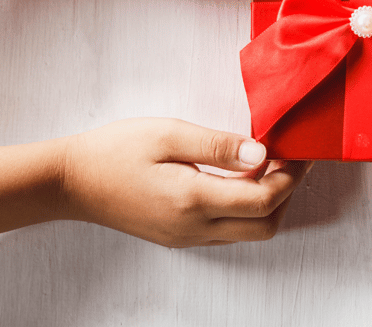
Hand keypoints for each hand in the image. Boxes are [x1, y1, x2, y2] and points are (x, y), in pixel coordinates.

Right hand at [60, 117, 311, 246]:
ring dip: (267, 203)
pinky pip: (227, 231)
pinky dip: (243, 209)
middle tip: (290, 160)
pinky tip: (237, 180)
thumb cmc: (115, 151)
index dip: (291, 176)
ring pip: (248, 232)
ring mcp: (186, 237)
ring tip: (266, 166)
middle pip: (265, 226)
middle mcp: (194, 228)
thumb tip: (261, 153)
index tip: (299, 151)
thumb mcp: (168, 133)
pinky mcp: (179, 237)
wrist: (72, 182)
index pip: (264, 199)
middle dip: (287, 194)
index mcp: (193, 199)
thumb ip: (218, 145)